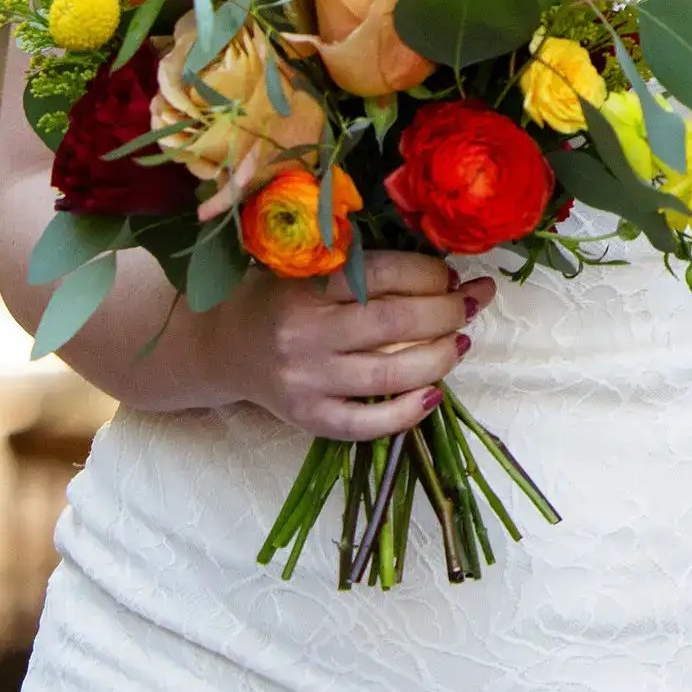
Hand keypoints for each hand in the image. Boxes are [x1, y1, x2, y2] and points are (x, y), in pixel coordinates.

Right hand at [206, 250, 494, 437]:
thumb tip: (448, 278)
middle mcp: (303, 333)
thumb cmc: (278, 298)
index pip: (384, 274)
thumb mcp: (309, 267)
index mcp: (305, 284)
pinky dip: (407, 413)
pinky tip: (434, 394)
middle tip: (469, 305)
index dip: (431, 274)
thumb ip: (365, 269)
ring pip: (389, 374)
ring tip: (460, 342)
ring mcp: (305, 380)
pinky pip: (365, 424)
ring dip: (440, 358)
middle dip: (447, 312)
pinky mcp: (307, 417)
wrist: (222, 346)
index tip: (451, 276)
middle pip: (395, 323)